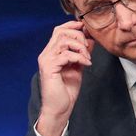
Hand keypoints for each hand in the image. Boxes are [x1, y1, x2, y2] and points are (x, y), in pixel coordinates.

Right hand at [36, 20, 93, 135]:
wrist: (59, 109)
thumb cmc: (66, 91)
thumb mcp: (78, 67)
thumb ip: (81, 53)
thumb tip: (90, 40)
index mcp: (51, 52)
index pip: (59, 30)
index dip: (73, 26)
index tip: (87, 31)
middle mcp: (46, 54)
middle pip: (61, 32)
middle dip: (79, 36)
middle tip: (88, 49)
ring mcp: (46, 60)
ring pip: (64, 41)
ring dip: (80, 47)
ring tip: (87, 58)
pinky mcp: (49, 68)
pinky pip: (66, 55)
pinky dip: (79, 57)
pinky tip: (86, 64)